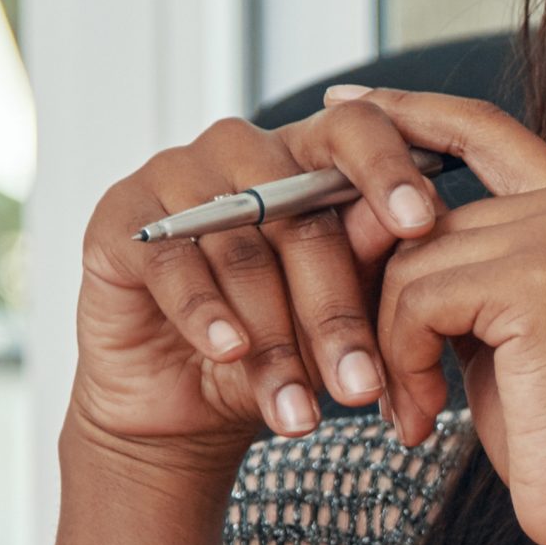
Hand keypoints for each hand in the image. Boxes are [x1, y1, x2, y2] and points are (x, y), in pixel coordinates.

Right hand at [67, 100, 449, 469]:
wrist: (187, 403)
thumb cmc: (280, 343)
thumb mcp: (340, 311)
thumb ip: (369, 263)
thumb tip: (410, 225)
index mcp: (310, 156)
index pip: (356, 131)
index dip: (389, 171)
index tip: (423, 225)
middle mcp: (245, 152)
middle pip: (301, 215)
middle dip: (336, 313)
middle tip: (364, 386)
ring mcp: (178, 178)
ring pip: (243, 251)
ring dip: (275, 341)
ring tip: (300, 413)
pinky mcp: (123, 221)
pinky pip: (174, 265)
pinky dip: (207, 315)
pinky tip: (229, 353)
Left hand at [355, 88, 545, 544]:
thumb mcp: (500, 329)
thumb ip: (457, 266)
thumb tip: (365, 225)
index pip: (480, 127)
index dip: (408, 113)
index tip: (344, 109)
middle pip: (418, 211)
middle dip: (375, 292)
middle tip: (380, 376)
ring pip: (408, 258)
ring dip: (388, 342)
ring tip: (413, 406)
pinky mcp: (537, 278)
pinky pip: (415, 297)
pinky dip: (402, 361)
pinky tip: (426, 413)